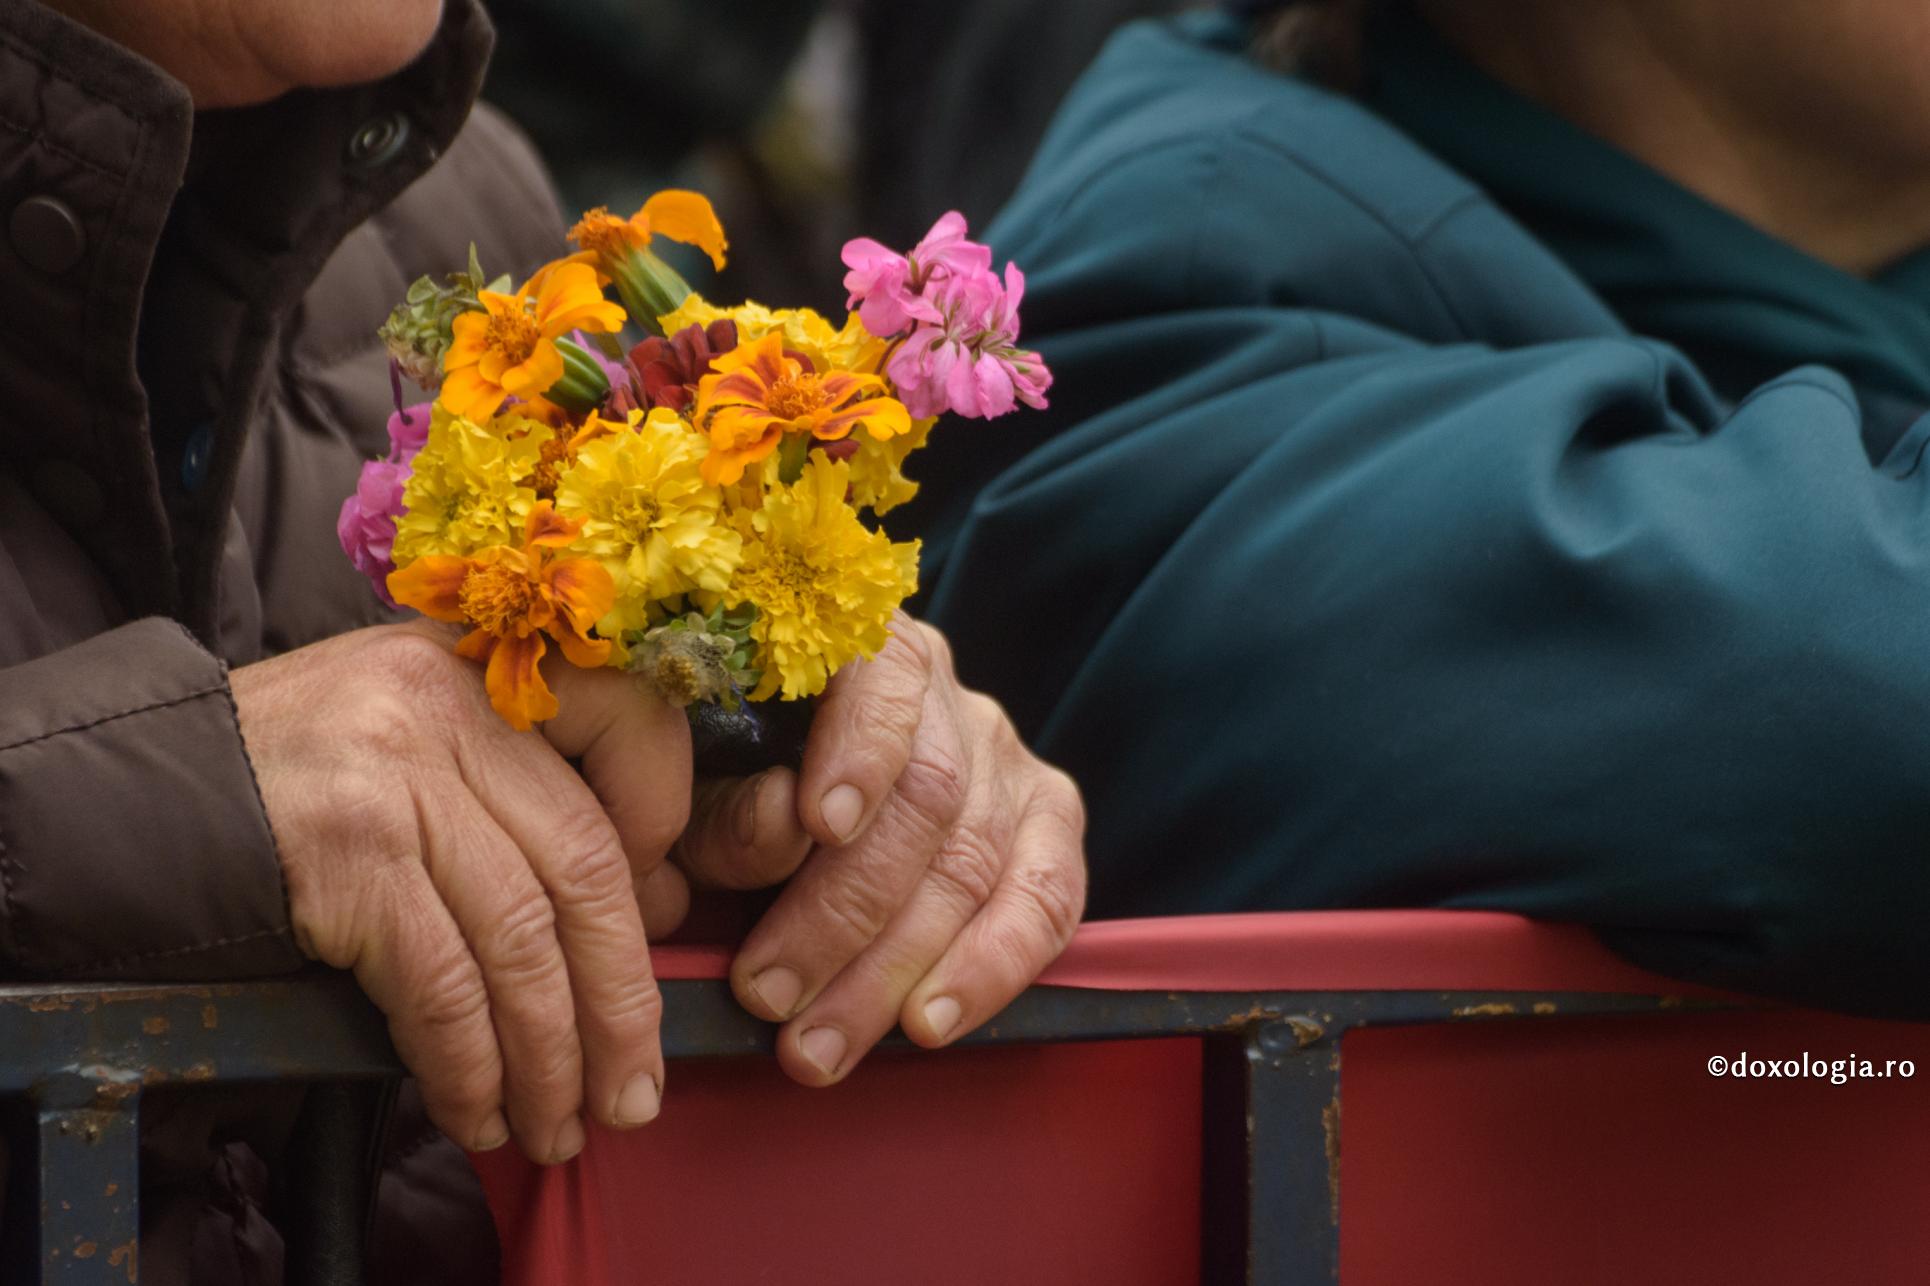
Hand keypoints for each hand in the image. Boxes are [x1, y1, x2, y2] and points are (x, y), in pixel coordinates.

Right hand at [232, 622, 690, 1161]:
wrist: (137, 789)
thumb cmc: (306, 778)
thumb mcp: (427, 740)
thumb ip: (530, 795)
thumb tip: (657, 905)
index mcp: (488, 663)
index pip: (635, 724)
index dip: (667, 828)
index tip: (661, 915)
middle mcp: (449, 704)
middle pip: (586, 865)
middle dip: (623, 999)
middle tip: (633, 1091)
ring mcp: (393, 776)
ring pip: (522, 938)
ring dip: (551, 1056)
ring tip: (558, 1127)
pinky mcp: (343, 856)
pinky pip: (441, 984)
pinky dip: (469, 1063)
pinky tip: (477, 1110)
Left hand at [672, 614, 1086, 1084]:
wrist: (802, 799)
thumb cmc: (730, 787)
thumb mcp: (698, 788)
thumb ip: (727, 806)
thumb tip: (783, 823)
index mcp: (860, 652)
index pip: (885, 681)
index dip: (860, 752)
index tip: (818, 825)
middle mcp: (950, 695)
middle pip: (928, 795)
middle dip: (844, 914)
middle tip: (768, 998)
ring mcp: (1008, 758)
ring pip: (975, 862)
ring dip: (893, 970)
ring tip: (818, 1046)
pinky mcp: (1049, 822)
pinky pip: (1049, 897)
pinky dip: (994, 968)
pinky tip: (931, 1023)